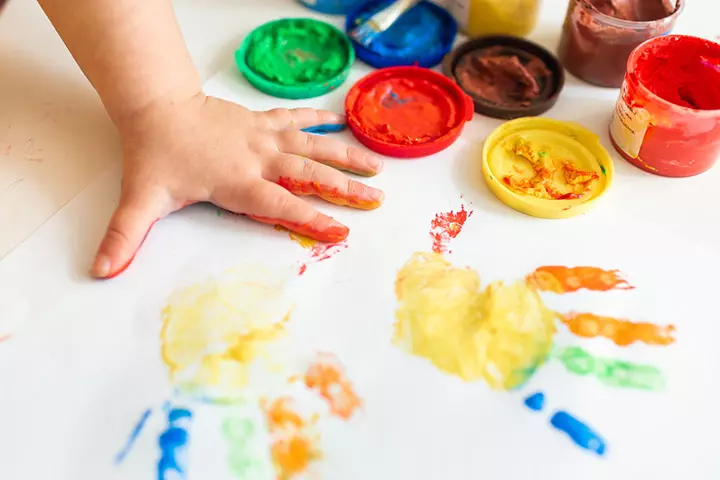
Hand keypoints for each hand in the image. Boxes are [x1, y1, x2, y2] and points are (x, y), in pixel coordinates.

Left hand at [91, 93, 383, 278]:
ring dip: (345, 155)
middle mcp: (257, 158)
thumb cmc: (155, 154)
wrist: (156, 106)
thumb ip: (126, 235)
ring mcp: (262, 136)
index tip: (341, 232)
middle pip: (309, 173)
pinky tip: (340, 121)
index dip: (311, 218)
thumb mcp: (142, 197)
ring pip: (312, 145)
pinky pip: (295, 118)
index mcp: (237, 181)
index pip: (281, 203)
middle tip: (376, 200)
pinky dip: (318, 119)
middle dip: (345, 188)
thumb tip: (103, 269)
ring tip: (377, 165)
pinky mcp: (261, 121)